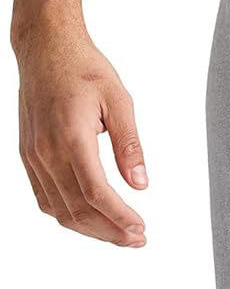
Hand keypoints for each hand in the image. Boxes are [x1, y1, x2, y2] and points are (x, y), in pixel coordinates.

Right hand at [15, 15, 147, 246]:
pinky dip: (68, 215)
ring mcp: (33, 156)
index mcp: (70, 137)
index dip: (119, 217)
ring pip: (59, 209)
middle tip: (137, 239)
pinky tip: (91, 220)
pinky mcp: (28, 155)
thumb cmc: (83, 69)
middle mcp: (46, 151)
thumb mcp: (119, 101)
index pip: (96, 192)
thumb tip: (141, 184)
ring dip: (90, 228)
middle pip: (77, 208)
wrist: (46, 49)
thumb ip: (130, 145)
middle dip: (109, 230)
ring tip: (120, 235)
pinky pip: (45, 197)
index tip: (140, 229)